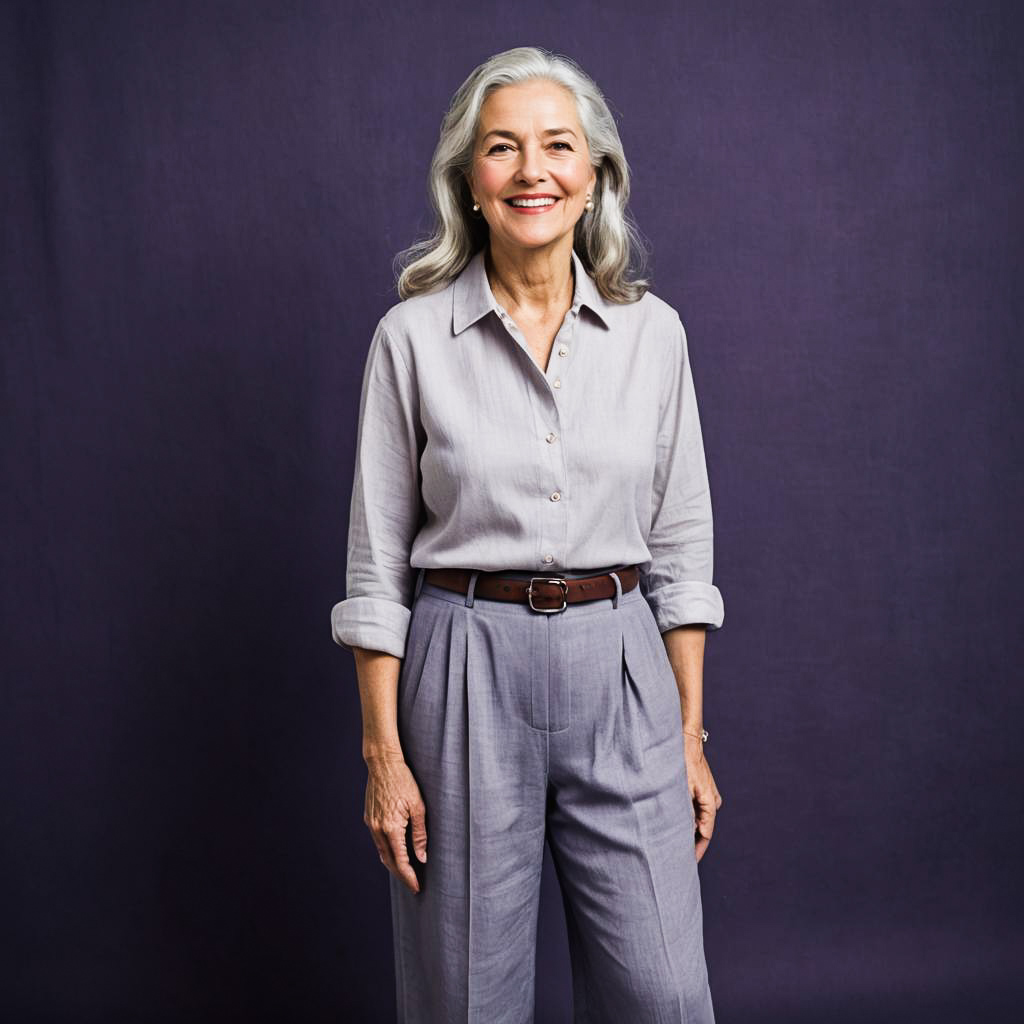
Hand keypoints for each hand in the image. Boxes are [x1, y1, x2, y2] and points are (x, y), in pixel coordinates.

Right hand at [363, 753, 427, 893]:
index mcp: (390, 827)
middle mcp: (377, 829)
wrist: (382, 763)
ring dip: (393, 864)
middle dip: (401, 875)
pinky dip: (387, 851)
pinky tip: (395, 853)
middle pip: (389, 861)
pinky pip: (377, 841)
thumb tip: (422, 858)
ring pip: (381, 852)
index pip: (400, 861)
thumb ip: (420, 834)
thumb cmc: (404, 780)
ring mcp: (371, 824)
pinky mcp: (369, 818)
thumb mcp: (418, 806)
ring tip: (406, 873)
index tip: (417, 888)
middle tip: (413, 885)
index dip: (409, 877)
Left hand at [684, 734, 721, 862]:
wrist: (686, 740)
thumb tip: (686, 832)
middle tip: (678, 859)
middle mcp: (713, 801)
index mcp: (710, 803)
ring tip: (674, 844)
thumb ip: (684, 811)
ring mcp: (709, 795)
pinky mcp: (702, 790)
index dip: (696, 851)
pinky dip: (688, 818)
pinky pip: (697, 810)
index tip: (687, 865)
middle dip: (692, 843)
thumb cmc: (682, 761)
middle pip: (703, 829)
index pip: (705, 835)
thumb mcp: (681, 787)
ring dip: (689, 830)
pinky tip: (676, 824)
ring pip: (699, 819)